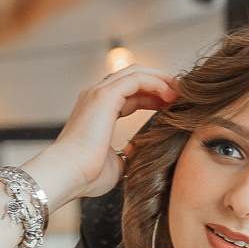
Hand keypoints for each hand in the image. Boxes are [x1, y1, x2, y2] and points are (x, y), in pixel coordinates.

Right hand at [29, 65, 177, 208]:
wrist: (69, 174)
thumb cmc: (87, 174)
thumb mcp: (116, 164)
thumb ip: (127, 155)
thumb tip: (137, 154)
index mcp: (98, 111)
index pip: (130, 94)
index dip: (152, 97)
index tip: (171, 107)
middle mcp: (96, 97)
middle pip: (134, 77)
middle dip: (159, 83)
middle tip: (179, 95)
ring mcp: (99, 93)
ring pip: (136, 72)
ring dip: (160, 79)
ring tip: (178, 93)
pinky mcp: (105, 95)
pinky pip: (137, 79)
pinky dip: (156, 83)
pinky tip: (169, 95)